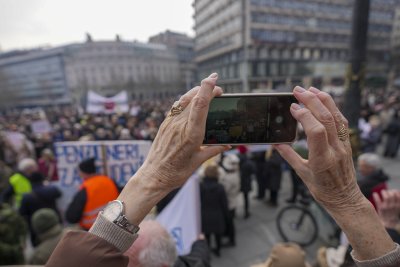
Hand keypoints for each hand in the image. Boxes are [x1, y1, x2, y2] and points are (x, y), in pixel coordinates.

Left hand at [138, 73, 229, 190]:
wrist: (153, 176)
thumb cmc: (176, 172)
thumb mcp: (199, 161)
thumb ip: (214, 150)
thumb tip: (228, 144)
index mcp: (191, 134)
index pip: (200, 105)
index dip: (207, 89)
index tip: (214, 79)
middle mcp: (180, 125)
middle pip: (194, 98)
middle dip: (207, 88)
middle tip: (218, 89)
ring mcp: (170, 123)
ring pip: (184, 100)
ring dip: (196, 91)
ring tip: (206, 89)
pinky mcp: (164, 124)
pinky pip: (176, 106)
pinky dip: (186, 99)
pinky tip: (192, 100)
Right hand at [274, 86, 394, 260]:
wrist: (345, 198)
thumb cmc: (322, 190)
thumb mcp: (302, 174)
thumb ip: (288, 155)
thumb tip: (275, 142)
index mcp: (322, 159)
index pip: (315, 131)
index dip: (304, 116)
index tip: (292, 108)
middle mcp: (335, 149)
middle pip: (326, 119)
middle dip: (312, 101)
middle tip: (298, 90)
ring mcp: (343, 145)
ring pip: (336, 117)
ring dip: (324, 100)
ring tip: (311, 89)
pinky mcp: (347, 143)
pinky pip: (342, 121)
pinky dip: (333, 108)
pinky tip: (324, 100)